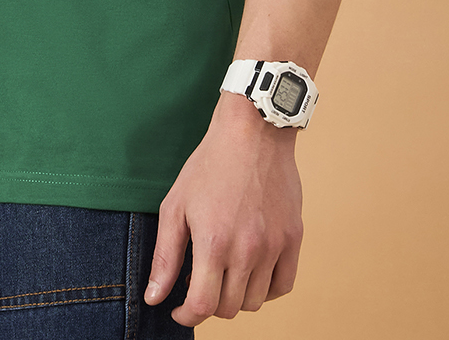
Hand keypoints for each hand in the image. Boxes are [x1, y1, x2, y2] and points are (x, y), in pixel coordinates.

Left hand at [144, 92, 303, 325]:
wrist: (253, 132)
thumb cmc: (209, 165)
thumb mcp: (176, 205)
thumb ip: (165, 256)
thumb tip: (154, 298)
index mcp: (214, 243)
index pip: (203, 307)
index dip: (187, 316)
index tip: (179, 309)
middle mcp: (247, 250)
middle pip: (229, 308)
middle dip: (209, 303)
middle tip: (200, 280)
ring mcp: (274, 245)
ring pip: (255, 301)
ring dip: (236, 296)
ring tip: (224, 271)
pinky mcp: (294, 238)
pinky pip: (283, 286)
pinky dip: (266, 289)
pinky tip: (251, 271)